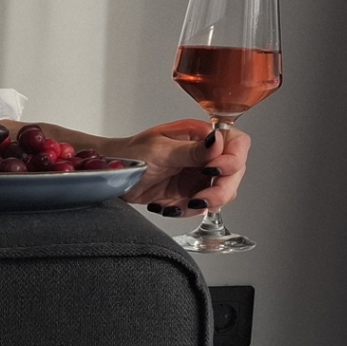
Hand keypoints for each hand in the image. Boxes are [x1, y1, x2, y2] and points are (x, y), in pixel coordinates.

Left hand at [106, 119, 251, 216]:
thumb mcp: (159, 151)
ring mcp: (199, 174)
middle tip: (200, 197)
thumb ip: (191, 150)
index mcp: (199, 134)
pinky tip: (171, 206)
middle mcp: (204, 153)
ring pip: (224, 191)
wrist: (109, 177)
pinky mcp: (190, 191)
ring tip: (183, 204)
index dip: (233, 159)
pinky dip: (190, 210)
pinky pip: (204, 205)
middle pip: (235, 172)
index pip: (236, 143)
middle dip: (221, 189)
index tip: (214, 170)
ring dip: (206, 202)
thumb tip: (217, 141)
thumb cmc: (128, 156)